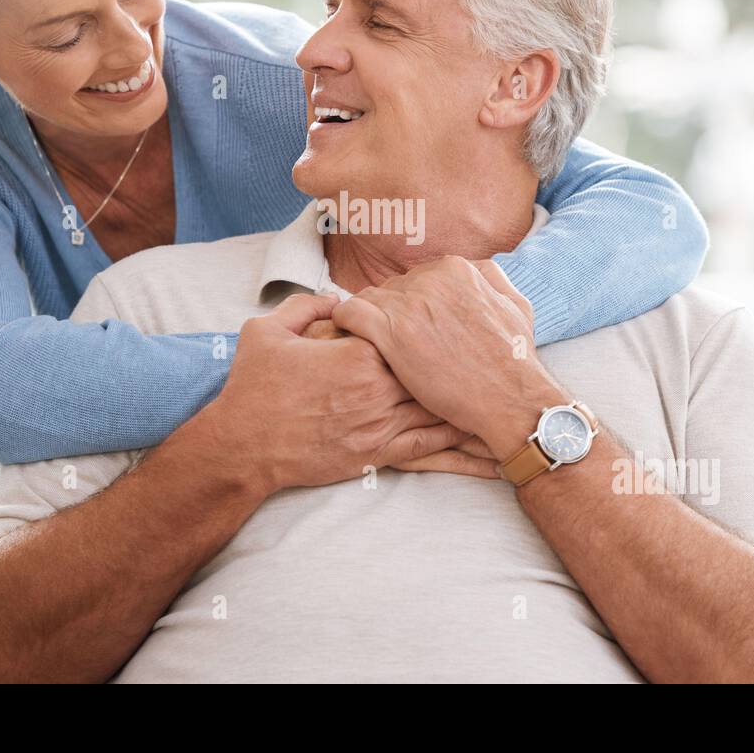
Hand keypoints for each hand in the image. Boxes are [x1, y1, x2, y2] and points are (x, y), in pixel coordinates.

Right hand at [209, 293, 472, 494]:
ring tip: (510, 396)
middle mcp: (378, 392)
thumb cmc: (253, 389)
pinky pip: (428, 447)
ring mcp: (379, 425)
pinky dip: (459, 446)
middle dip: (460, 361)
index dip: (424, 324)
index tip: (438, 316)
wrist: (243, 448)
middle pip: (433, 369)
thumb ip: (305, 308)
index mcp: (360, 356)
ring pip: (439, 409)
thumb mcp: (267, 332)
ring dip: (473, 402)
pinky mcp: (377, 454)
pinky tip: (483, 444)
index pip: (408, 332)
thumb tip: (335, 298)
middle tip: (492, 350)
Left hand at [331, 257, 565, 458]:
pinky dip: (345, 324)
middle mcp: (430, 279)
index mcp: (455, 269)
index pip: (414, 278)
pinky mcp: (391, 333)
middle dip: (390, 314)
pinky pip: (349, 313)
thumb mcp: (516, 305)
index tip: (412, 329)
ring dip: (368, 322)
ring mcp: (410, 305)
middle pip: (390, 289)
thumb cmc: (514, 360)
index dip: (410, 306)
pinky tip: (351, 341)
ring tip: (372, 346)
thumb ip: (491, 278)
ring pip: (367, 299)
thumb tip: (472, 270)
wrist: (510, 399)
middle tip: (396, 344)